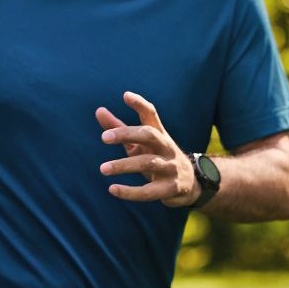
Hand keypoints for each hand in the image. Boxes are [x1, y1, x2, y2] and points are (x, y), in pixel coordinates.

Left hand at [95, 91, 197, 206]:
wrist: (190, 184)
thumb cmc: (157, 157)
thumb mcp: (140, 143)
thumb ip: (119, 128)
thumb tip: (98, 110)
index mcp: (158, 134)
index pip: (151, 114)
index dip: (140, 104)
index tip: (125, 95)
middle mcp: (166, 147)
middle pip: (149, 135)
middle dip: (127, 134)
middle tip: (104, 137)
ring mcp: (170, 167)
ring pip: (148, 163)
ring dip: (124, 165)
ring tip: (103, 169)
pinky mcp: (170, 188)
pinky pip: (149, 191)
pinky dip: (130, 192)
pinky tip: (113, 189)